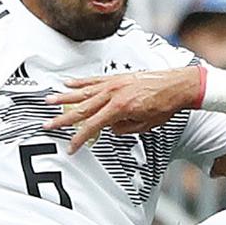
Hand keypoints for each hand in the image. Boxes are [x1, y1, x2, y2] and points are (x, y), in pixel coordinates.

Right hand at [43, 67, 200, 153]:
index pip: (93, 126)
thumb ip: (123, 128)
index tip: (70, 146)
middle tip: (48, 124)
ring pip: (83, 92)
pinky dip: (80, 82)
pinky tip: (68, 83)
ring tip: (49, 101)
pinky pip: (93, 80)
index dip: (80, 138)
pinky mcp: (116, 78)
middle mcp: (113, 94)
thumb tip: (109, 128)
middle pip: (82, 108)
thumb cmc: (164, 105)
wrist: (176, 85)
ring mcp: (113, 84)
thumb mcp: (144, 125)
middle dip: (63, 119)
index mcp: (120, 108)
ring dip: (64, 97)